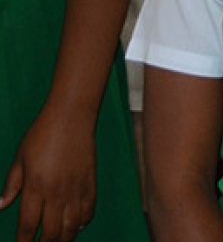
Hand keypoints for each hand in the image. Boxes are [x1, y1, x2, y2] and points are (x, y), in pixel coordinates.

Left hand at [0, 107, 95, 241]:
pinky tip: (76, 227)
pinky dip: (82, 222)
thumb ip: (12, 185)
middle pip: (51, 231)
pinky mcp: (90, 182)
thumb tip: (0, 206)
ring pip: (72, 226)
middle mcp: (57, 192)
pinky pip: (89, 210)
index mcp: (36, 187)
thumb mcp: (19, 159)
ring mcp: (76, 188)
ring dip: (63, 238)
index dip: (23, 241)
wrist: (71, 117)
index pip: (28, 224)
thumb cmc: (42, 134)